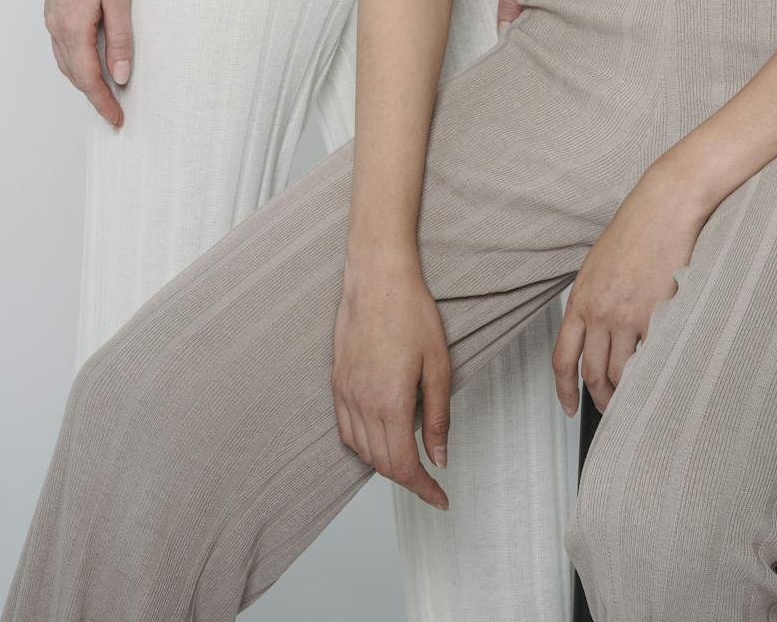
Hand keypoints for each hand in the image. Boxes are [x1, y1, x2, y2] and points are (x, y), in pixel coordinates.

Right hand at [43, 0, 133, 127]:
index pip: (87, 79)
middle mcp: (55, 26)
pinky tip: (91, 61)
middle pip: (73, 74)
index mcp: (72, 27)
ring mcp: (51, 17)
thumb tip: (120, 76)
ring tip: (106, 92)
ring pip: (65, 61)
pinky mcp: (53, 8)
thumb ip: (120, 40)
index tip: (116, 119)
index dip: (103, 102)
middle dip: (93, 96)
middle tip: (115, 112)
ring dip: (84, 80)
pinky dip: (76, 61)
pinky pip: (62, 46)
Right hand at [332, 250, 452, 509]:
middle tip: (430, 478)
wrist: (377, 277)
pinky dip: (362, 445)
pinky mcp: (336, 381)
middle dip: (408, 479)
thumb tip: (439, 458)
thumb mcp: (438, 365)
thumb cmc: (411, 313)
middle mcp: (362, 404)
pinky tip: (378, 436)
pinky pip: (345, 429)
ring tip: (408, 456)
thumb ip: (438, 416)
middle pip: (382, 464)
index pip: (404, 466)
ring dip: (385, 462)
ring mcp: (345, 393)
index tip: (440, 499)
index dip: (423, 489)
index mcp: (391, 404)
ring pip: (362, 451)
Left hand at [553, 160, 712, 415]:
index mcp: (580, 299)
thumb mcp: (597, 267)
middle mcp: (600, 312)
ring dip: (630, 393)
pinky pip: (653, 358)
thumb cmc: (634, 232)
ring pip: (624, 374)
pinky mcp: (658, 316)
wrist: (663, 209)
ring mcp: (629, 316)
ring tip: (638, 398)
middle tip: (611, 410)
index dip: (564, 391)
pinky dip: (657, 372)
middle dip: (602, 400)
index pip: (563, 359)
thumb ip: (593, 302)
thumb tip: (595, 335)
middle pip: (594, 374)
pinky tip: (662, 374)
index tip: (570, 408)